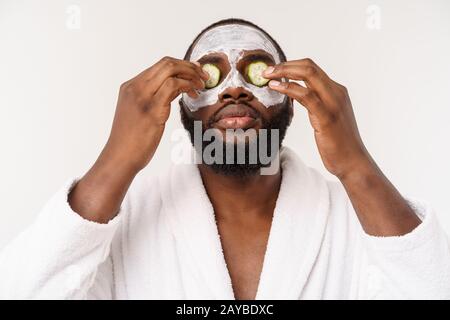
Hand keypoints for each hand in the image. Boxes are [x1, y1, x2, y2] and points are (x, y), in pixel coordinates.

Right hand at [69, 57, 207, 222]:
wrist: (119, 158)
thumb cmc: (130, 141)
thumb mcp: (138, 113)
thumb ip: (152, 98)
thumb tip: (173, 90)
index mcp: (130, 87)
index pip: (159, 66)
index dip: (180, 65)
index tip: (194, 72)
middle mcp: (134, 87)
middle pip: (166, 63)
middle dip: (189, 66)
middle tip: (203, 75)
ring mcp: (142, 97)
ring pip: (170, 70)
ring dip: (191, 74)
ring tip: (201, 84)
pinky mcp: (151, 109)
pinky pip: (173, 86)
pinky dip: (188, 85)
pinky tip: (194, 93)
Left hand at [263, 58, 371, 180]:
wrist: (353, 162)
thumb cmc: (338, 143)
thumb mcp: (326, 117)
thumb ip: (316, 103)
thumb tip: (298, 95)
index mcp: (337, 91)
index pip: (312, 68)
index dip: (291, 65)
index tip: (274, 70)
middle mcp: (336, 92)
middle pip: (309, 66)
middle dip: (285, 65)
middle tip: (266, 70)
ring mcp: (333, 103)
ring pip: (308, 74)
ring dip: (284, 72)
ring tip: (267, 76)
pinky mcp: (327, 116)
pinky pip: (306, 95)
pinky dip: (288, 88)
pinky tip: (276, 88)